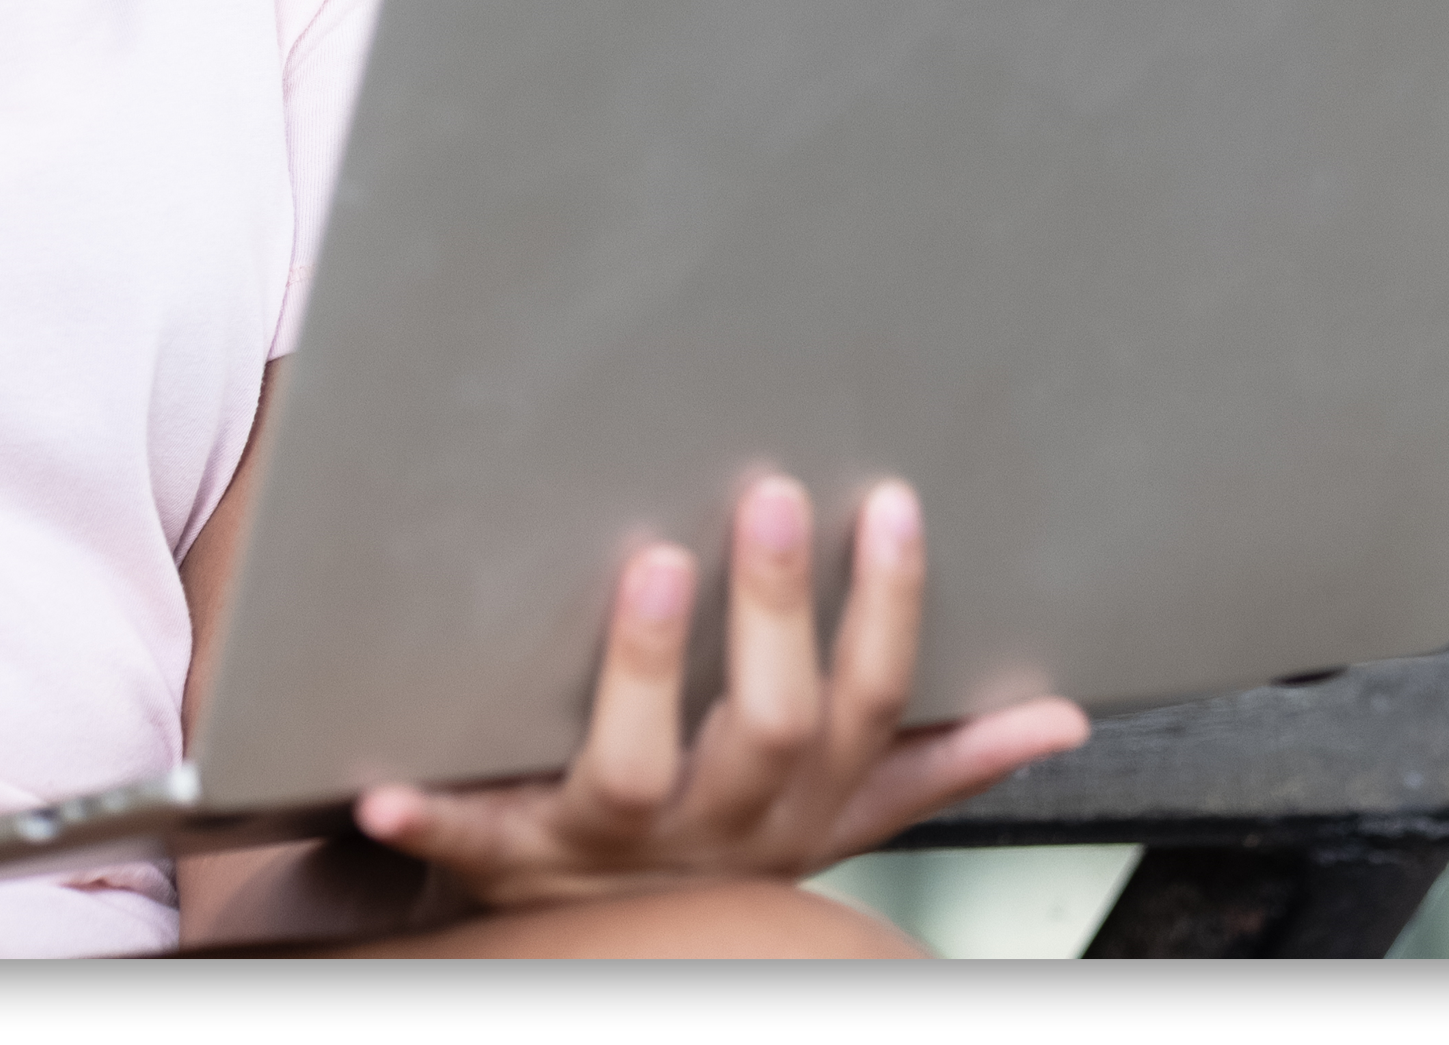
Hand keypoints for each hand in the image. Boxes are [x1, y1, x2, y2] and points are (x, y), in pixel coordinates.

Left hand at [353, 477, 1086, 908]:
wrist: (603, 953)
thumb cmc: (725, 849)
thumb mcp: (843, 814)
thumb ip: (940, 763)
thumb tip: (1060, 716)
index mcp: (802, 808)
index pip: (868, 707)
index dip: (887, 610)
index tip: (890, 503)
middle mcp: (722, 834)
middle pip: (770, 727)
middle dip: (773, 613)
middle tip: (766, 495)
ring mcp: (616, 852)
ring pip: (642, 772)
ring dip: (648, 672)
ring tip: (648, 569)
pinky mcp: (513, 862)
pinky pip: (474, 839)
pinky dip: (434, 812)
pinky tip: (389, 780)